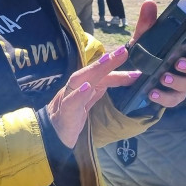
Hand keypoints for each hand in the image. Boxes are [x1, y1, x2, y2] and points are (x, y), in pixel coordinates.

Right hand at [45, 0, 185, 146]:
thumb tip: (133, 75)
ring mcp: (67, 98)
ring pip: (78, 80)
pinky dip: (78, 94)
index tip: (128, 52)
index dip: (113, 63)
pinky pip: (70, 103)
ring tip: (108, 61)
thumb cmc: (73, 113)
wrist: (52, 133)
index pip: (100, 72)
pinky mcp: (64, 113)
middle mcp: (74, 86)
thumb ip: (108, 84)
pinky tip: (87, 88)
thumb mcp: (92, 97)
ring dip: (93, 70)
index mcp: (82, 83)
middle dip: (105, 61)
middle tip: (123, 51)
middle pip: (89, 71)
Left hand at [128, 0, 185, 107]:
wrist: (129, 75)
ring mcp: (181, 85)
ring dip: (177, 82)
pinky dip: (164, 97)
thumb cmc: (145, 53)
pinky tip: (153, 92)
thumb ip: (148, 22)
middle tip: (178, 63)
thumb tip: (149, 2)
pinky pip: (173, 100)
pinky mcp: (171, 98)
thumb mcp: (144, 38)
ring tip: (163, 77)